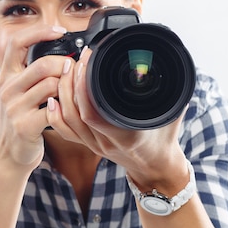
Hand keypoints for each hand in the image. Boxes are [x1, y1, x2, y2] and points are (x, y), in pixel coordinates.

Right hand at [0, 25, 66, 169]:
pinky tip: (66, 110)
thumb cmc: (20, 120)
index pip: (17, 42)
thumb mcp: (17, 93)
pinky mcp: (24, 126)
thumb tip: (62, 56)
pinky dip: (64, 109)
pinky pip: (53, 110)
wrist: (8, 154)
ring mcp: (14, 108)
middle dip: (65, 65)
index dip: (40, 32)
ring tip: (72, 92)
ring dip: (68, 88)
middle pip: (43, 65)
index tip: (60, 31)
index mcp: (6, 76)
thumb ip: (31, 74)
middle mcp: (7, 88)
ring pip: (51, 86)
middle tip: (75, 71)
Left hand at [46, 47, 188, 186]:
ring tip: (66, 70)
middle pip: (76, 113)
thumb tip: (175, 64)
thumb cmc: (165, 139)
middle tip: (75, 59)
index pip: (94, 111)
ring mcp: (95, 145)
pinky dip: (55, 114)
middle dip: (70, 83)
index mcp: (127, 135)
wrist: (157, 167)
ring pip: (67, 121)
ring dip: (62, 94)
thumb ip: (171, 90)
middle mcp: (107, 142)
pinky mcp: (89, 145)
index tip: (88, 60)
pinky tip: (52, 97)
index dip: (84, 85)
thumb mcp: (173, 112)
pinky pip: (65, 131)